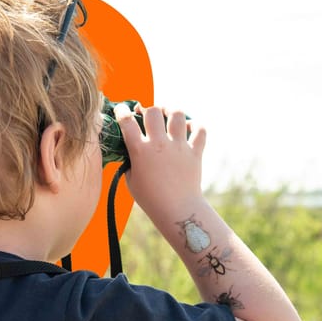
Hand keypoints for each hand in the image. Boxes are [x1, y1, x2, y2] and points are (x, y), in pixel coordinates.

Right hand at [114, 102, 206, 218]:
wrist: (177, 211)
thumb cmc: (151, 199)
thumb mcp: (131, 180)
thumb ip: (129, 161)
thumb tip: (129, 149)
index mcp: (140, 152)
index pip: (126, 122)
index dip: (121, 111)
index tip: (121, 110)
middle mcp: (159, 145)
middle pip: (152, 111)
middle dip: (148, 109)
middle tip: (147, 114)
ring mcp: (178, 147)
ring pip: (177, 114)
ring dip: (171, 111)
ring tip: (168, 115)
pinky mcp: (195, 152)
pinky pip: (200, 130)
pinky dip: (195, 126)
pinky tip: (188, 129)